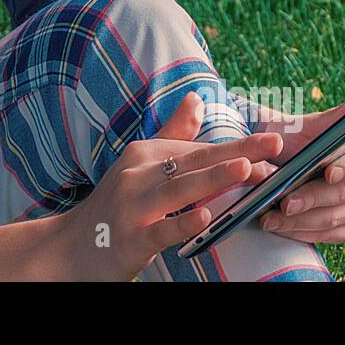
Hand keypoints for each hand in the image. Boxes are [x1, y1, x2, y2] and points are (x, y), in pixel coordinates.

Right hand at [47, 91, 284, 280]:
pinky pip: (161, 231)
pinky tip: (205, 219)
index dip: (237, 147)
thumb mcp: (138, 164)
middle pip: (194, 162)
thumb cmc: (113, 206)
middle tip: (274, 146)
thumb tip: (196, 97)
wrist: (70, 247)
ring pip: (179, 190)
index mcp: (144, 154)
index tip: (273, 145)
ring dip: (213, 178)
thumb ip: (171, 133)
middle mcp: (138, 174)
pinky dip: (182, 223)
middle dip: (237, 153)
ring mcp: (133, 206)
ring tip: (245, 169)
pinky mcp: (130, 239)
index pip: (198, 148)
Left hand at [251, 85, 344, 243]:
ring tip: (273, 218)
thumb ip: (338, 114)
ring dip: (304, 220)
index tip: (328, 173)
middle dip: (315, 198)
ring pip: (341, 216)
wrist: (282, 160)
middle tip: (285, 203)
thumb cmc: (297, 138)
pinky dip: (306, 232)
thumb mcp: (310, 124)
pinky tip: (283, 228)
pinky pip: (336, 234)